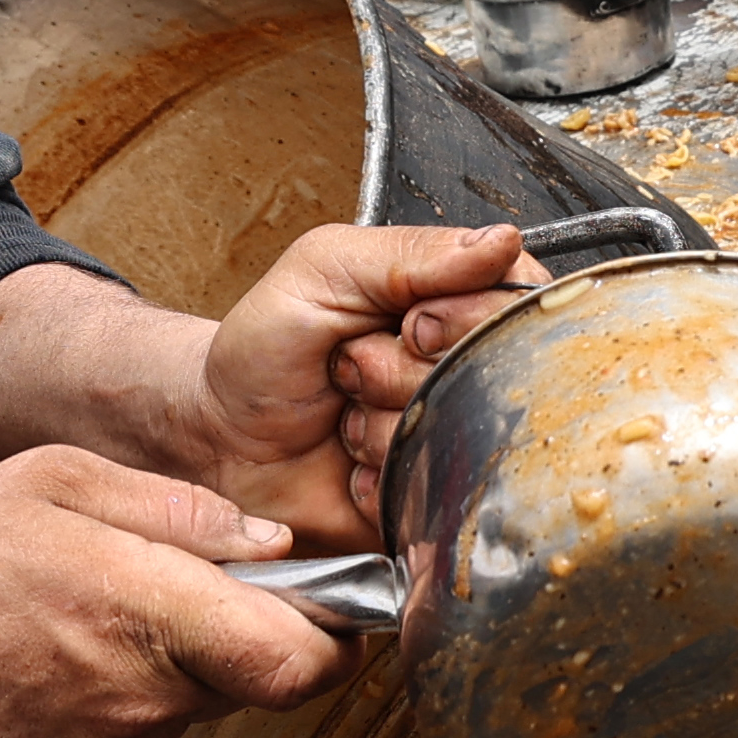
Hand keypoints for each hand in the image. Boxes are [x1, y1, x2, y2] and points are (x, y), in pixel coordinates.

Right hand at [0, 447, 357, 737]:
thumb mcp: (43, 484)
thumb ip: (170, 506)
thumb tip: (266, 536)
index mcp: (147, 613)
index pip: (301, 659)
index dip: (335, 634)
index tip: (329, 597)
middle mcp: (148, 698)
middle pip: (263, 676)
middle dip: (256, 629)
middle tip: (202, 584)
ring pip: (203, 700)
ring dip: (186, 657)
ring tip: (101, 610)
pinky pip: (149, 728)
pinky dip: (134, 691)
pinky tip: (64, 655)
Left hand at [163, 223, 545, 540]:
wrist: (220, 437)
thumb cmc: (265, 350)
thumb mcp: (323, 269)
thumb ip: (411, 253)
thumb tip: (502, 242)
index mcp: (452, 299)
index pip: (517, 302)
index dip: (459, 319)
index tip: (405, 323)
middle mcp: (461, 367)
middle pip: (494, 373)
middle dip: (405, 372)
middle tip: (354, 367)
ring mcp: (451, 433)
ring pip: (463, 436)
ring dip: (386, 430)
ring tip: (347, 417)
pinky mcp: (432, 494)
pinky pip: (437, 491)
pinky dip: (383, 480)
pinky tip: (354, 465)